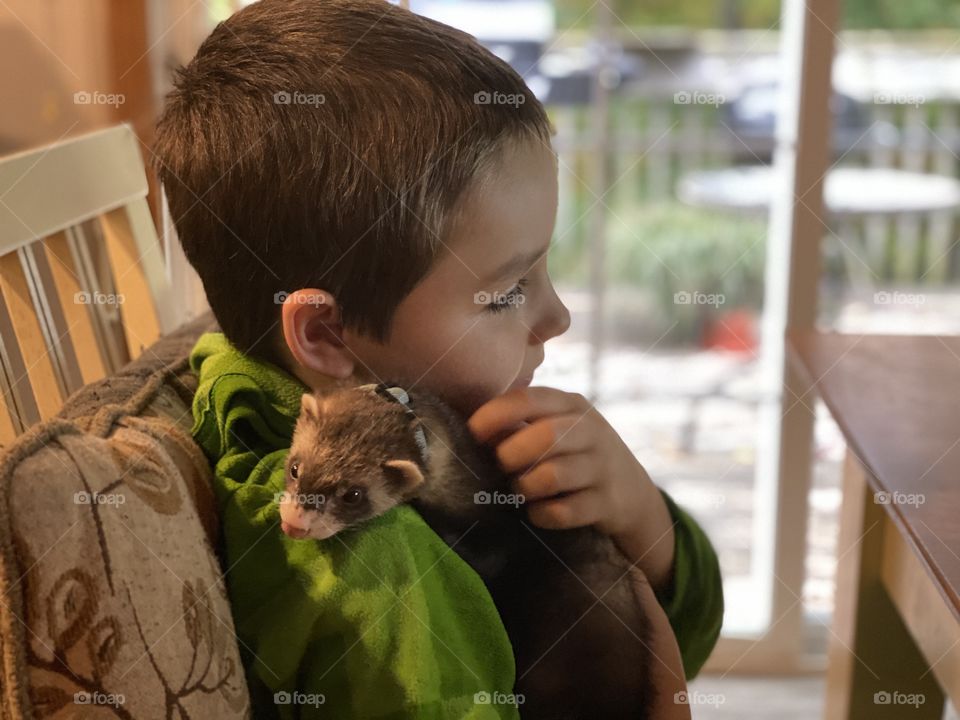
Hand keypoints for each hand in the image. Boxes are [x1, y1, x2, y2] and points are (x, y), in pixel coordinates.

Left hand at [467, 386, 675, 590]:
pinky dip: (542, 514)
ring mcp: (603, 467)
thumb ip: (521, 424)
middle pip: (545, 435)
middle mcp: (591, 431)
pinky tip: (537, 512)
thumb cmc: (577, 454)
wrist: (633, 494)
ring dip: (525, 487)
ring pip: (553, 476)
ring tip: (520, 490)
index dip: (495, 414)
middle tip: (502, 467)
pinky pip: (564, 511)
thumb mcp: (558, 427)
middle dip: (512, 454)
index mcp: (572, 405)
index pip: (530, 399)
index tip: (473, 432)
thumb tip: (473, 431)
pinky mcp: (607, 503)